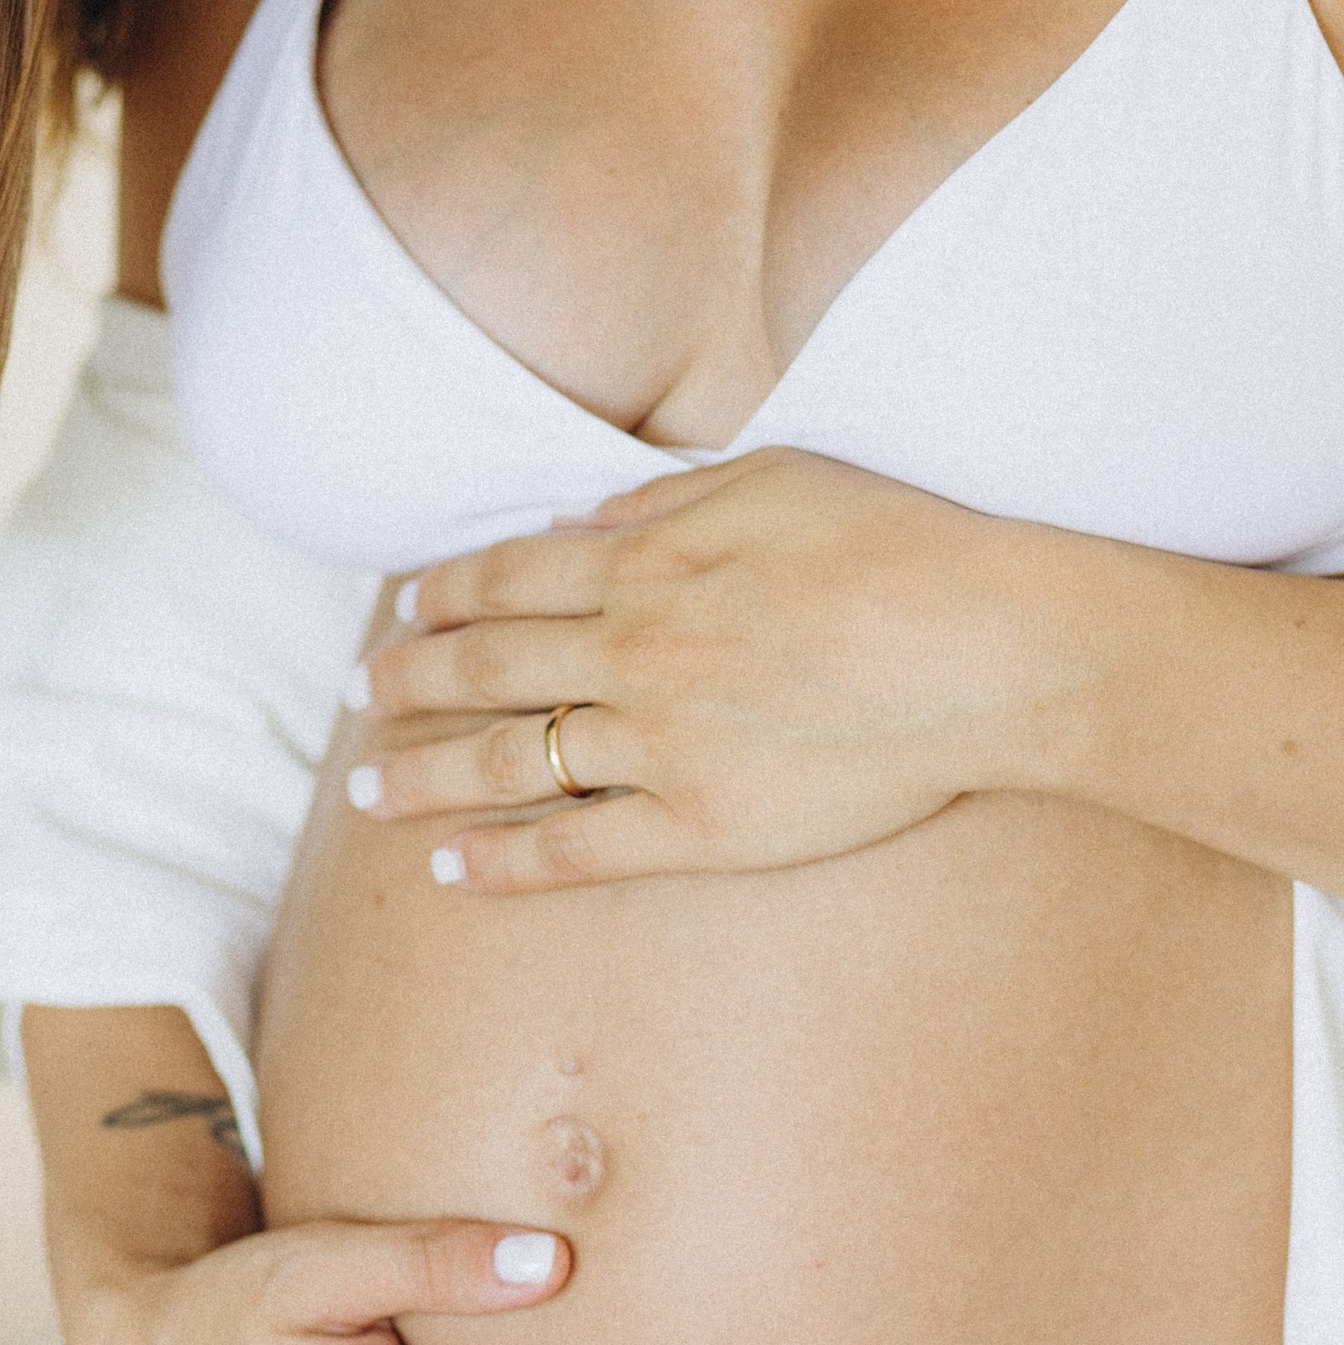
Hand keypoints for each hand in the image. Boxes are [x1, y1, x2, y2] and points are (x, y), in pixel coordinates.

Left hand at [347, 447, 1070, 891]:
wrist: (985, 648)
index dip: (445, 593)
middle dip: (407, 680)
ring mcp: (661, 744)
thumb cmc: (899, 545)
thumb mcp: (774, 479)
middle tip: (358, 694)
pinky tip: (452, 866)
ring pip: (508, 763)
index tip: (403, 608)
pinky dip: (505, 860)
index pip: (511, 576)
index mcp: (649, 559)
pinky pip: (578, 850)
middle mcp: (634, 649)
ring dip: (424, 774)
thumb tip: (578, 518)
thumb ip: (665, 499)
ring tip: (366, 787)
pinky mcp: (703, 825)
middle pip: (486, 667)